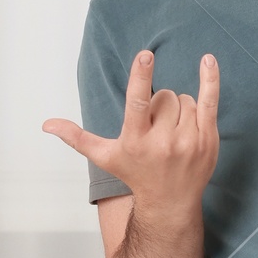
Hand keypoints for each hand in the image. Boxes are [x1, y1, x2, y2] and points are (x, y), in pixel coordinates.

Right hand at [44, 52, 219, 217]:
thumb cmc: (135, 174)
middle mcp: (163, 142)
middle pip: (163, 97)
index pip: (138, 102)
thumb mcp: (105, 157)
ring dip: (178, 108)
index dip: (141, 76)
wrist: (171, 203)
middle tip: (157, 128)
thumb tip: (47, 124)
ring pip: (184, 99)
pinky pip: (211, 102)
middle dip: (159, 105)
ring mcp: (189, 141)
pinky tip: (208, 60)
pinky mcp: (208, 140)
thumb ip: (77, 137)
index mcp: (136, 140)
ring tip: (173, 131)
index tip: (145, 54)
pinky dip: (209, 80)